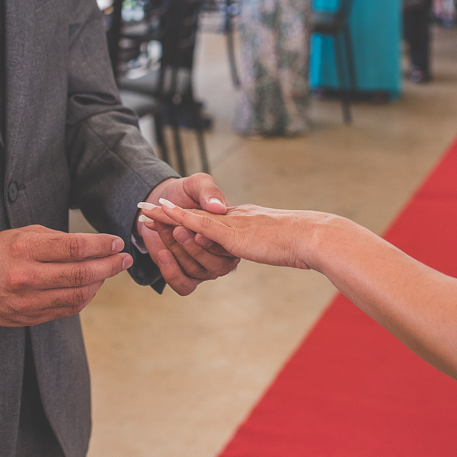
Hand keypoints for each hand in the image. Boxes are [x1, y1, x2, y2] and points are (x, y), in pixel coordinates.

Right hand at [0, 225, 133, 325]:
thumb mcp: (21, 233)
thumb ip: (56, 239)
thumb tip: (92, 244)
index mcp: (24, 249)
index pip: (75, 247)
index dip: (101, 245)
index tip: (116, 242)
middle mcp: (27, 277)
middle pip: (81, 273)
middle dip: (109, 265)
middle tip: (124, 259)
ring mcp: (28, 301)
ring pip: (78, 295)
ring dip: (100, 283)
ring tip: (109, 271)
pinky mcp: (28, 318)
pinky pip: (66, 310)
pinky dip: (84, 298)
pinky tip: (91, 287)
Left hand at [134, 175, 238, 295]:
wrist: (159, 203)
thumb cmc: (183, 193)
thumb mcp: (197, 184)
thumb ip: (209, 192)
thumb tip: (218, 207)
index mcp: (230, 232)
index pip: (227, 243)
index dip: (211, 239)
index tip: (193, 229)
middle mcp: (221, 254)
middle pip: (214, 264)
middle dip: (191, 246)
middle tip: (175, 228)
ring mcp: (204, 266)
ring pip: (195, 270)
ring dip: (176, 249)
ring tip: (161, 227)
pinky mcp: (186, 275)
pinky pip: (184, 285)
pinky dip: (172, 272)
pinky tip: (162, 253)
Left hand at [138, 202, 341, 271]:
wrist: (312, 236)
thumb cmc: (300, 242)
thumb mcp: (274, 240)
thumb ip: (255, 239)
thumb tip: (240, 244)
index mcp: (243, 221)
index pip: (209, 217)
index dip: (187, 215)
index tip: (169, 212)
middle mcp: (235, 219)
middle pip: (195, 216)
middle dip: (166, 214)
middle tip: (144, 211)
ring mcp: (233, 224)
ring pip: (193, 220)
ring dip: (168, 218)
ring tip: (147, 217)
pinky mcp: (233, 232)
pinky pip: (202, 224)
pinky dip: (182, 217)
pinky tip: (165, 215)